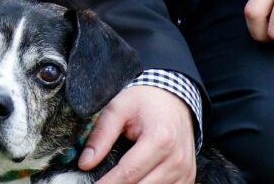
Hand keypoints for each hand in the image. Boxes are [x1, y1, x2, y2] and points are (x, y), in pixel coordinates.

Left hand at [80, 85, 196, 183]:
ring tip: (116, 180)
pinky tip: (136, 181)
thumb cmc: (146, 101)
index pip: (129, 173)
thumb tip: (85, 163)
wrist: (175, 97)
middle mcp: (177, 158)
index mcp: (160, 139)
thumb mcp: (118, 108)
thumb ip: (101, 135)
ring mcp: (185, 171)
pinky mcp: (188, 177)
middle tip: (101, 183)